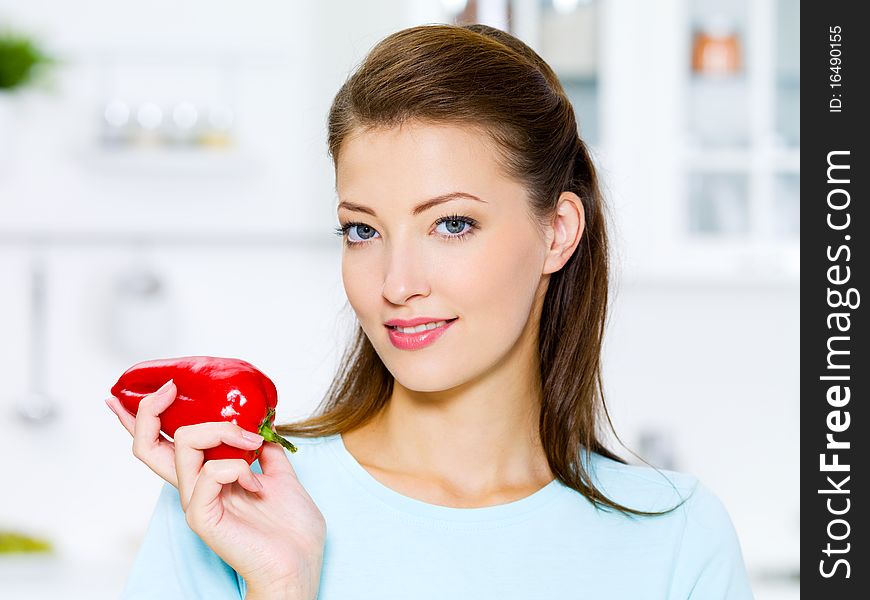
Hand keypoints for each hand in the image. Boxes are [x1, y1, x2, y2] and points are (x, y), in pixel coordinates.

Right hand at [106, 381, 325, 596]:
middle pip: (148, 446)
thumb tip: (261, 427)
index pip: (164, 445)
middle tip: (170, 388)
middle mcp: (194, 488)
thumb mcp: (282, 477)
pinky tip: (255, 483)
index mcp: (209, 478)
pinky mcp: (203, 518)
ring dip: (223, 432)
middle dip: (150, 411)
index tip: (156, 387)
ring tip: (253, 445)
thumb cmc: (292, 530)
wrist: (302, 564)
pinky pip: (207, 474)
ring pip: (184, 446)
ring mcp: (197, 502)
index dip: (146, 418)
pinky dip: (235, 467)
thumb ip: (266, 453)